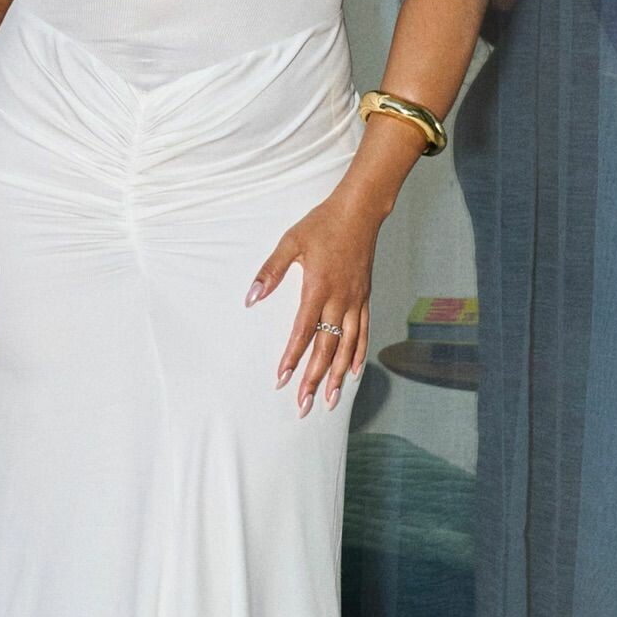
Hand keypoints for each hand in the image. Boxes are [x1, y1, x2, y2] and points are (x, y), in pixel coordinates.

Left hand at [244, 188, 380, 415]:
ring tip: (330, 400)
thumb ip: (270, 271)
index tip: (281, 380)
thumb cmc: (321, 225)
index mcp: (318, 288)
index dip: (292, 358)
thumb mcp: (290, 242)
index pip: (302, 332)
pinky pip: (363, 332)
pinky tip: (352, 372)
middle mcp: (339, 300)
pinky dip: (359, 354)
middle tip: (304, 405)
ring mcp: (355, 301)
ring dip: (337, 376)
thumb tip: (251, 298)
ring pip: (347, 347)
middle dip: (315, 379)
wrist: (360, 212)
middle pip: (326, 348)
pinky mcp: (365, 298)